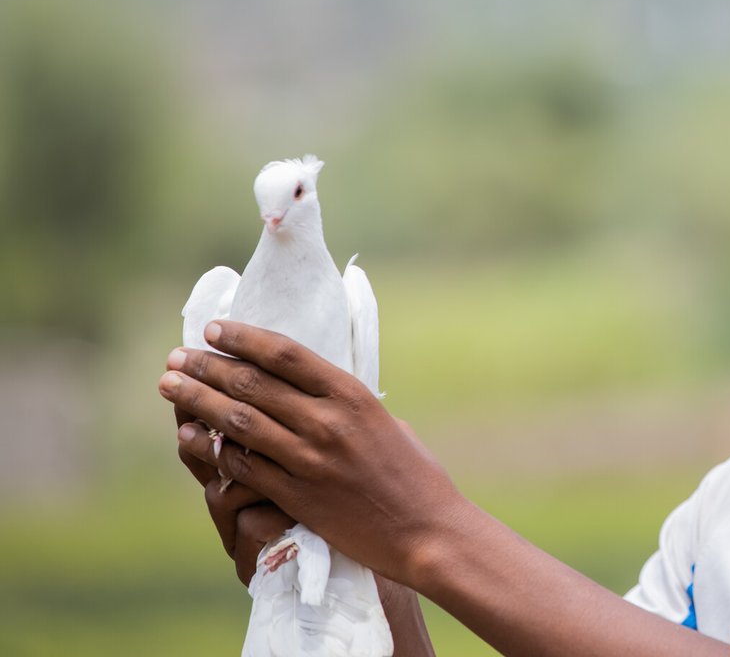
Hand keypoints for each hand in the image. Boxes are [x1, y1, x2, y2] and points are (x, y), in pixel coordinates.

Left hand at [160, 321, 470, 587]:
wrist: (428, 531)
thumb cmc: (415, 476)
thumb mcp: (388, 424)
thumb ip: (347, 407)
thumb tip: (313, 390)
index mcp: (353, 396)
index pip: (286, 354)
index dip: (244, 338)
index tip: (215, 329)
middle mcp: (329, 422)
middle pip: (253, 384)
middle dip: (208, 367)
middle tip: (177, 357)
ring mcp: (311, 460)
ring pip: (239, 423)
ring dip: (197, 401)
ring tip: (170, 386)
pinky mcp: (298, 496)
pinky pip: (243, 468)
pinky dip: (210, 450)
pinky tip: (187, 438)